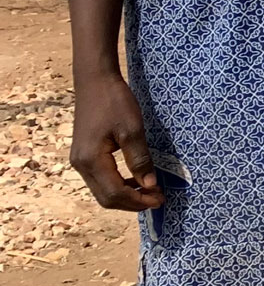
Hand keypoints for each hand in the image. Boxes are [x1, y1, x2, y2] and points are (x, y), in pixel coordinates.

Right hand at [70, 72, 162, 210]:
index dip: (138, 201)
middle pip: (106, 198)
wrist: (95, 82)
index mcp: (91, 160)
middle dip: (132, 202)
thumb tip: (150, 185)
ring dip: (126, 195)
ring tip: (150, 190)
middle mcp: (81, 165)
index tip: (161, 199)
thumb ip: (140, 159)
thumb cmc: (114, 102)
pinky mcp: (84, 155)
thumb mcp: (132, 130)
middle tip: (158, 198)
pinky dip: (118, 185)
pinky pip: (101, 179)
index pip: (114, 193)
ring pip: (102, 191)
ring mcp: (80, 160)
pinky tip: (136, 180)